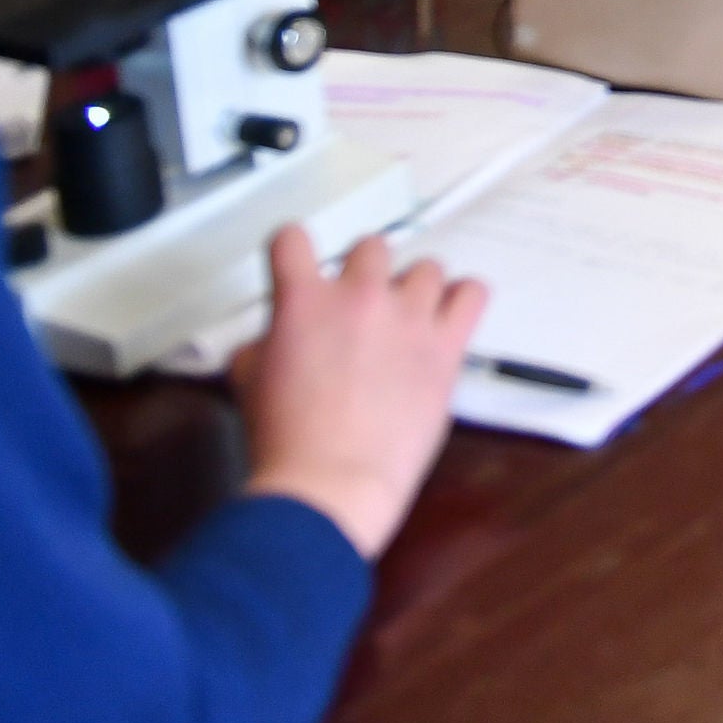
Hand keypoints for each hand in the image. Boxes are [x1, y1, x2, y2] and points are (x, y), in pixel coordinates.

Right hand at [233, 227, 485, 559]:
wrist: (328, 483)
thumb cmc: (286, 443)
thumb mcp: (250, 381)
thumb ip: (264, 343)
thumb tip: (274, 339)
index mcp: (303, 301)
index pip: (293, 239)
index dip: (294, 249)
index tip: (300, 261)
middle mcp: (359, 297)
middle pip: (371, 247)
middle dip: (363, 272)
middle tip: (359, 305)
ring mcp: (407, 317)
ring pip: (427, 267)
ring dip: (414, 289)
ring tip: (406, 320)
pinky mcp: (445, 345)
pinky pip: (473, 293)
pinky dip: (463, 299)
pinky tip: (449, 318)